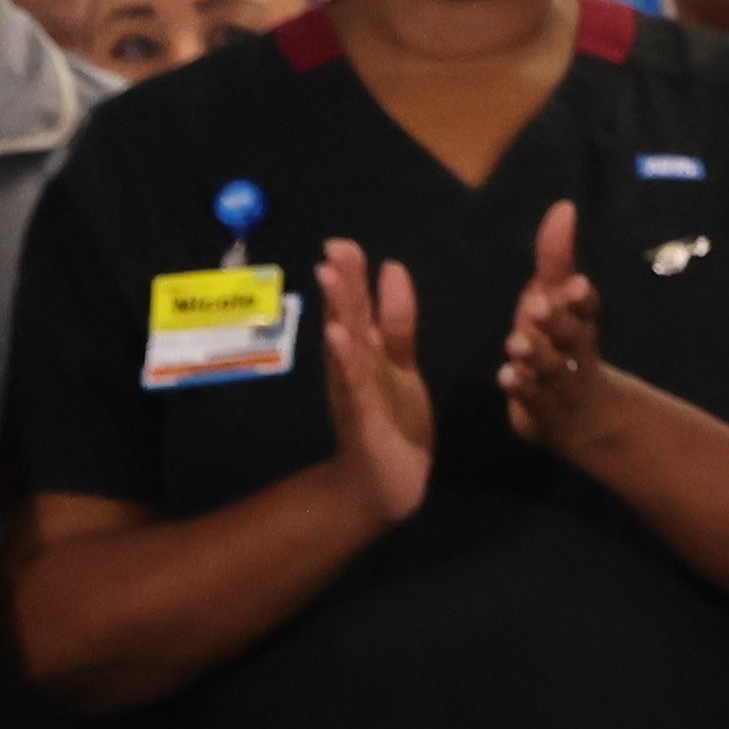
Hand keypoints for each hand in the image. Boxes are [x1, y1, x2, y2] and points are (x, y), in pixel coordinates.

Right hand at [311, 238, 438, 527]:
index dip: (352, 275)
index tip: (342, 243)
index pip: (359, 307)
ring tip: (329, 276)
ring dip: (339, 310)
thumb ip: (396, 320)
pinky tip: (339, 336)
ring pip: (347, 345)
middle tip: (335, 247)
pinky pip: (355, 385)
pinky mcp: (364, 418)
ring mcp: (356, 391)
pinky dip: (347, 360)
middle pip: (348, 318)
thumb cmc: (392, 421)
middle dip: (343, 284)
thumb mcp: (399, 363)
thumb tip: (391, 268)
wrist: (384, 485)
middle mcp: (354, 367)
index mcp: (366, 352)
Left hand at [484, 202, 616, 453]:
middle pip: (574, 339)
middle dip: (559, 323)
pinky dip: (524, 392)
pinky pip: (537, 405)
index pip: (587, 309)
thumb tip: (564, 207)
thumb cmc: (560, 344)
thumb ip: (556, 257)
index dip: (581, 299)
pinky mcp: (547, 416)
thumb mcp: (555, 298)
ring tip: (516, 343)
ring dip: (538, 357)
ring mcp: (564, 387)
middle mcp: (576, 355)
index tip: (576, 285)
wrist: (583, 415)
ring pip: (555, 372)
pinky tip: (507, 378)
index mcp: (579, 323)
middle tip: (540, 307)